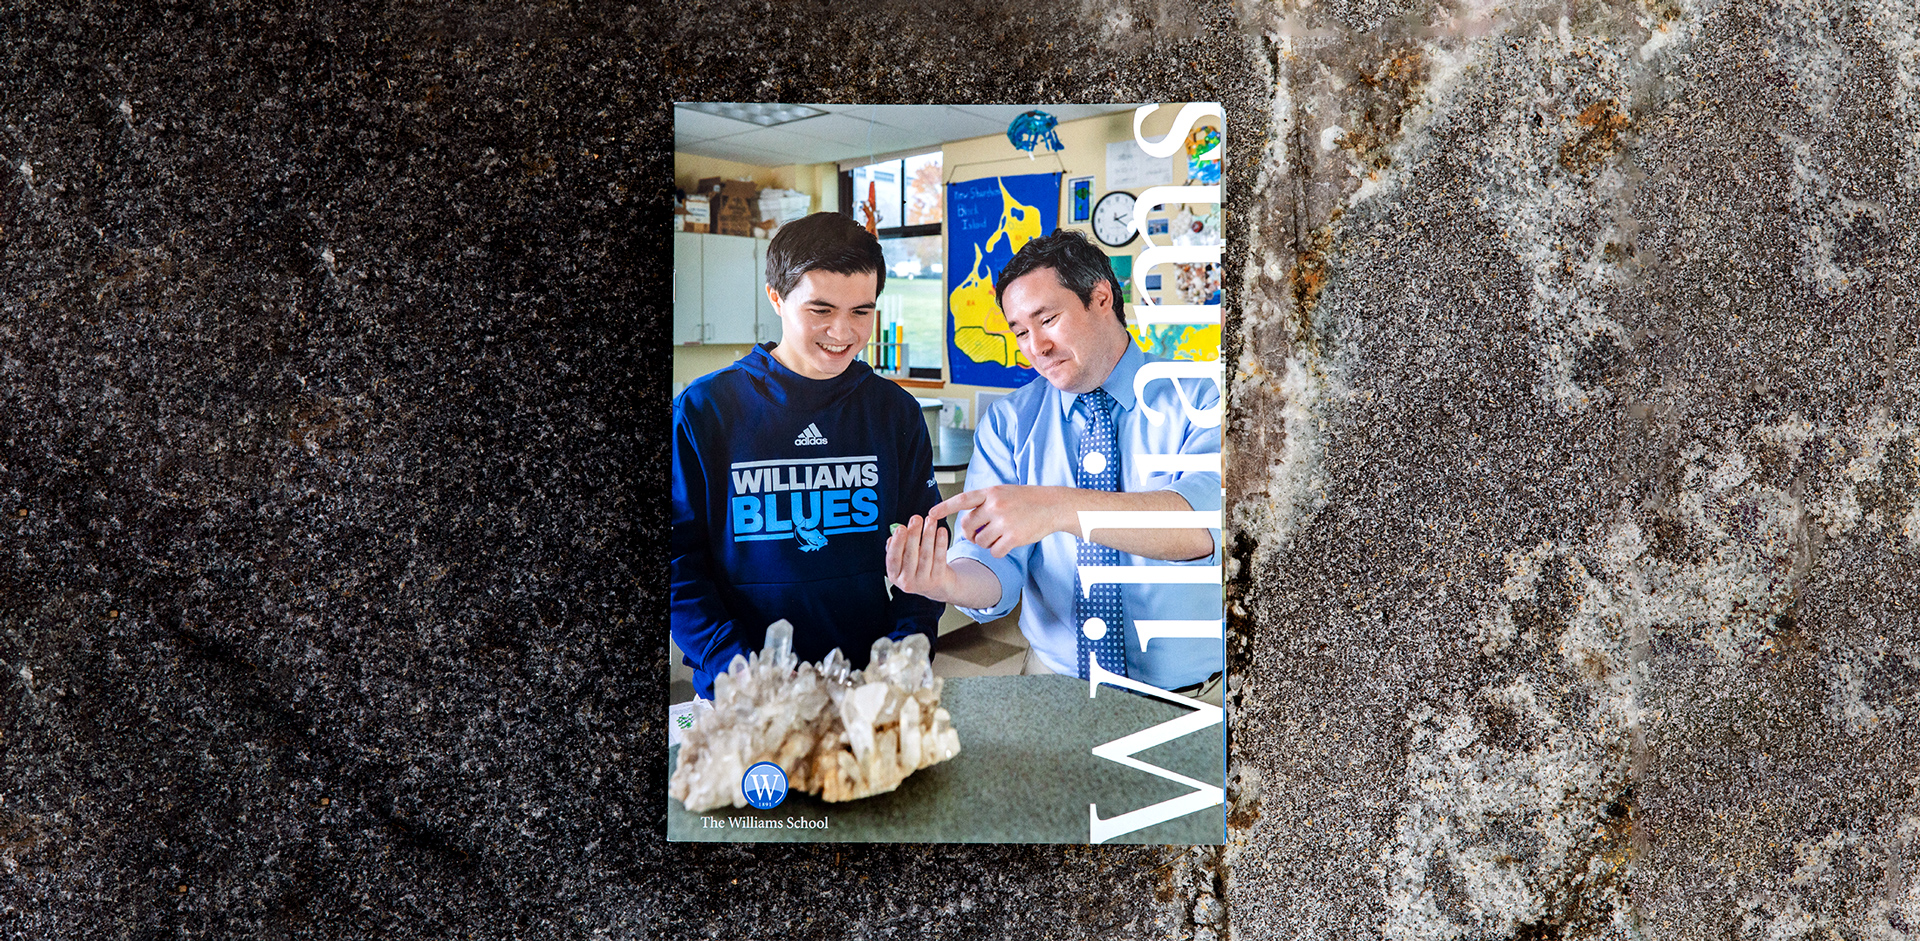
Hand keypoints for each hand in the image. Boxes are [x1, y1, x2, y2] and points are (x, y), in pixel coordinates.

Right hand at [886, 515, 955, 601]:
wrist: (937, 584)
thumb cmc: (916, 566)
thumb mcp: (903, 558)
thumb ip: (898, 546)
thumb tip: (895, 533)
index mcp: (894, 575)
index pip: (893, 558)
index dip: (897, 543)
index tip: (901, 528)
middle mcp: (906, 582)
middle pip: (910, 555)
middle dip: (913, 534)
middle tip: (916, 519)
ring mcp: (923, 582)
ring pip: (926, 555)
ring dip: (928, 535)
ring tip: (930, 520)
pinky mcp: (938, 580)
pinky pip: (940, 558)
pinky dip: (941, 543)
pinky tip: (941, 531)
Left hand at [930, 485, 1070, 557]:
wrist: (1053, 505)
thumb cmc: (1027, 499)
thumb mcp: (1004, 492)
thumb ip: (985, 502)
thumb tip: (966, 521)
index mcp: (991, 492)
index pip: (962, 500)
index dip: (944, 507)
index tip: (930, 514)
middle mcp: (995, 505)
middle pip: (967, 525)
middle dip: (970, 533)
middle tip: (979, 535)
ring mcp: (1004, 521)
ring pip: (980, 541)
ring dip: (986, 543)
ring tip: (998, 537)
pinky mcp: (1014, 537)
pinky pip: (994, 552)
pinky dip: (998, 551)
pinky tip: (1007, 544)